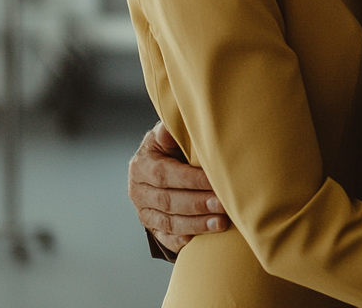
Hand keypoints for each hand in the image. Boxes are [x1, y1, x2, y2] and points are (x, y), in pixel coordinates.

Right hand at [127, 121, 228, 252]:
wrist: (159, 167)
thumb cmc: (170, 147)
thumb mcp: (167, 135)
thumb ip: (172, 131)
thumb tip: (178, 121)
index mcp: (141, 165)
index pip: (165, 174)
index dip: (191, 179)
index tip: (215, 181)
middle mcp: (138, 190)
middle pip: (168, 201)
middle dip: (198, 204)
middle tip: (223, 205)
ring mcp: (144, 212)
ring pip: (169, 222)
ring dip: (196, 224)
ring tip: (221, 223)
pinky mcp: (152, 228)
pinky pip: (166, 238)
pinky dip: (182, 240)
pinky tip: (200, 241)